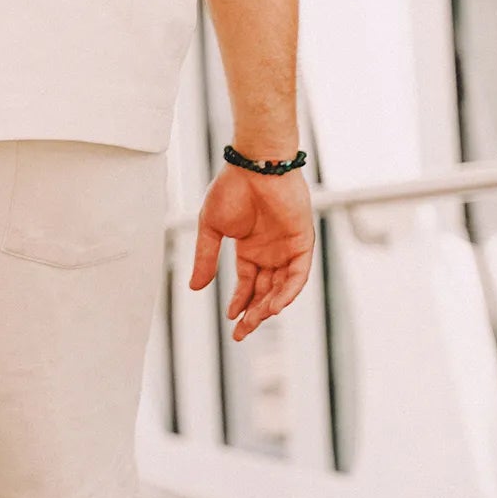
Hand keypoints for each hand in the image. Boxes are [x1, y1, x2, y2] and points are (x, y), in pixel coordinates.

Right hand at [189, 163, 314, 340]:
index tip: (230, 319)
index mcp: (250, 249)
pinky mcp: (301, 241)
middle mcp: (270, 251)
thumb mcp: (211, 229)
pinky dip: (288, 291)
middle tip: (241, 333)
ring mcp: (286, 247)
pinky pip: (298, 273)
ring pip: (281, 287)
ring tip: (255, 322)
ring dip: (269, 306)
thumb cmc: (232, 188)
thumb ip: (205, 259)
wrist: (255, 164)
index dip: (239, 303)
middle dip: (253, 313)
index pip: (248, 284)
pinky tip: (273, 305)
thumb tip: (194, 287)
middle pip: (264, 291)